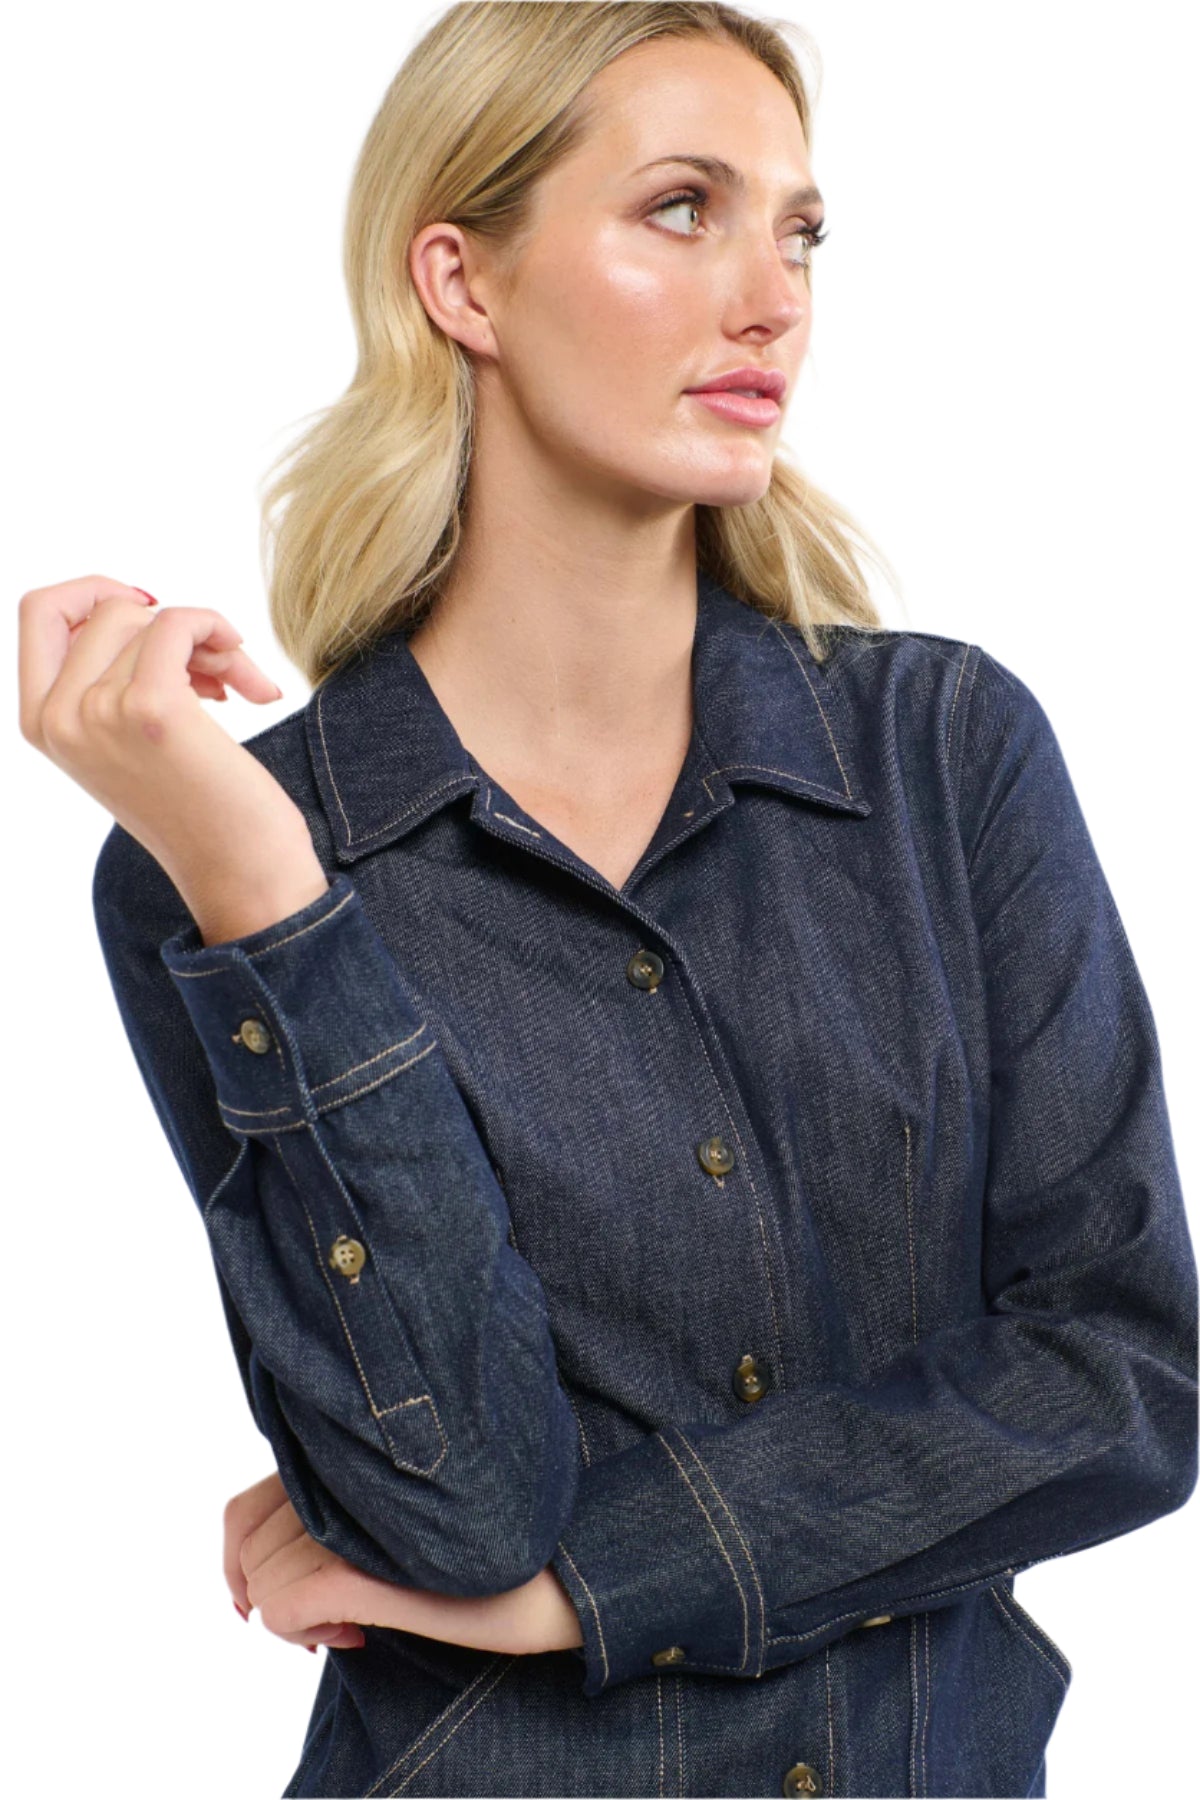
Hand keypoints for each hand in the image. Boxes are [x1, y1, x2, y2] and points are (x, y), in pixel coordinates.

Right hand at [17, 574, 323, 930]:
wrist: (242, 874)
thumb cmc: (200, 808)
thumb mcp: (129, 740)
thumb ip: (111, 679)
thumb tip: (141, 603)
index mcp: (41, 724)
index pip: (39, 611)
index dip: (94, 591)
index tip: (150, 609)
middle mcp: (58, 718)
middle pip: (110, 609)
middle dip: (171, 626)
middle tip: (215, 671)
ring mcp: (97, 712)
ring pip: (152, 619)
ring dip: (211, 644)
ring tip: (237, 691)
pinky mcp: (150, 709)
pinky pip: (180, 623)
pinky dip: (220, 634)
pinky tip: (255, 686)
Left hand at [224, 1470, 584, 1655]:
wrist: (562, 1568)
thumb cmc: (489, 1548)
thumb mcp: (400, 1521)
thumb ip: (347, 1511)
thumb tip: (276, 1569)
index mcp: (346, 1458)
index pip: (244, 1510)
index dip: (240, 1562)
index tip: (264, 1600)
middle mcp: (339, 1477)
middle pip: (248, 1547)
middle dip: (273, 1595)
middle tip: (335, 1618)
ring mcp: (348, 1519)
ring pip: (263, 1582)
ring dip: (298, 1618)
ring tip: (360, 1620)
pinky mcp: (360, 1569)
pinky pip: (284, 1609)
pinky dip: (306, 1632)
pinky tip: (363, 1632)